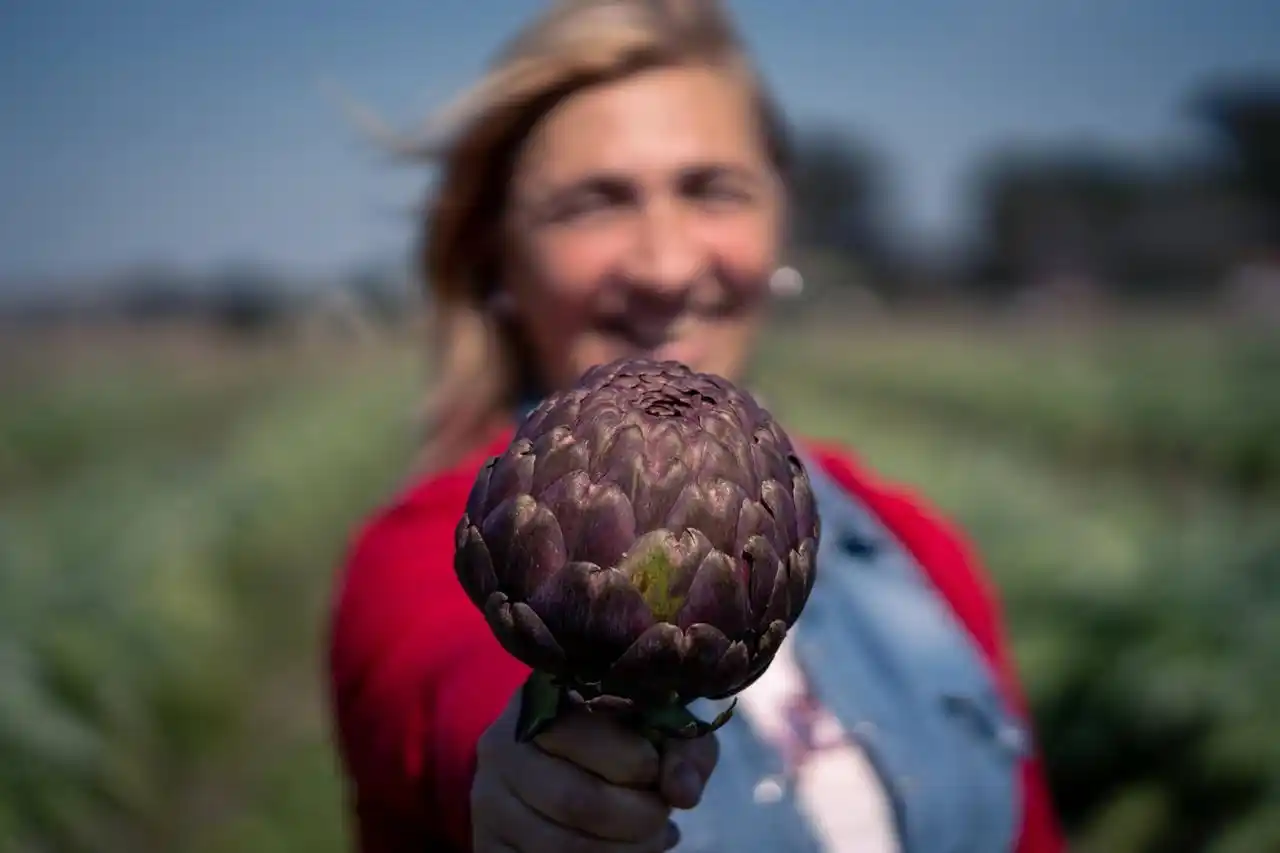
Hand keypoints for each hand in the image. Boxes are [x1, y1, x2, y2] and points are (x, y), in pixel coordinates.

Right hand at [471, 688, 719, 851]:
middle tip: (661, 817)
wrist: (555, 763)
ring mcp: (488, 798)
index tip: (655, 771)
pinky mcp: (487, 843)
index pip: (583, 732)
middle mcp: (502, 745)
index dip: (633, 761)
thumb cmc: (617, 737)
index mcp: (543, 697)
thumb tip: (683, 791)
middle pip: (574, 799)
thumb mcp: (656, 728)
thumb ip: (681, 748)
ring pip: (560, 845)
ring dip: (622, 851)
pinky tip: (618, 852)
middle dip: (636, 817)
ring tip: (650, 839)